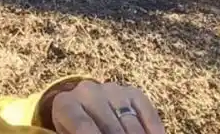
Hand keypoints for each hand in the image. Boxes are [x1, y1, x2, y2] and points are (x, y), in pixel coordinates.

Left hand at [51, 81, 165, 133]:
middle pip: (111, 128)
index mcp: (66, 104)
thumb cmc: (75, 130)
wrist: (85, 110)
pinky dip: (154, 131)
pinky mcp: (132, 92)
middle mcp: (88, 91)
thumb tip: (97, 133)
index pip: (82, 125)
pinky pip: (148, 114)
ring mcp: (112, 90)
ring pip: (131, 125)